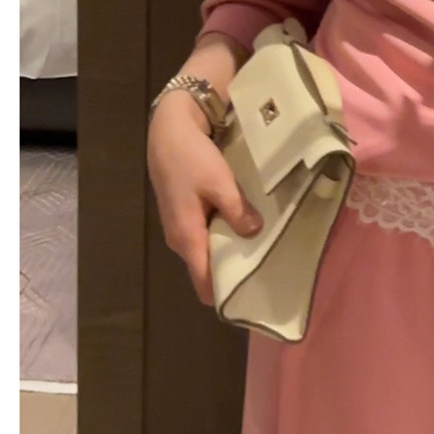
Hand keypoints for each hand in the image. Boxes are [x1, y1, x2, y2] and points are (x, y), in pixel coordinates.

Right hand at [146, 94, 259, 308]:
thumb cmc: (191, 157)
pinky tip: (243, 232)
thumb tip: (254, 233)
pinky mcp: (183, 214)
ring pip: (205, 252)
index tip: (249, 302)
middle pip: (205, 270)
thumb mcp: (220, 182)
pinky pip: (204, 237)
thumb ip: (237, 210)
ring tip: (260, 254)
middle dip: (231, 275)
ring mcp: (179, 227)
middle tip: (265, 275)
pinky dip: (221, 239)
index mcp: (187, 236)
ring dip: (228, 254)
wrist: (169, 131)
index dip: (222, 296)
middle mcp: (179, 238)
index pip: (203, 281)